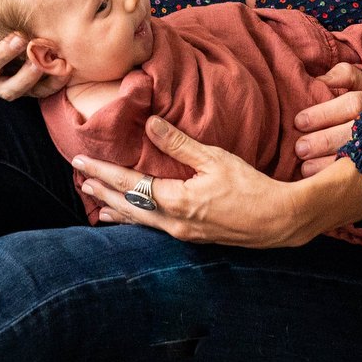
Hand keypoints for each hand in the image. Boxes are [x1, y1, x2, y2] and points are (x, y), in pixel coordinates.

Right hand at [0, 16, 64, 99]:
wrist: (34, 31)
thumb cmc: (8, 8)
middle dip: (0, 53)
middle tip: (19, 38)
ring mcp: (3, 81)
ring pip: (6, 89)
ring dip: (23, 77)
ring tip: (40, 59)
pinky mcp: (26, 90)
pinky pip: (36, 95)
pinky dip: (49, 83)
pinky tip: (64, 68)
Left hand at [73, 117, 361, 247]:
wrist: (280, 220)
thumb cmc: (251, 187)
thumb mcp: (215, 158)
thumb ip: (179, 143)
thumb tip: (149, 123)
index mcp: (177, 201)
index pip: (129, 184)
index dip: (104, 172)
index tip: (81, 163)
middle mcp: (174, 222)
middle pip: (128, 206)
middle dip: (103, 191)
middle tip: (81, 178)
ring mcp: (183, 234)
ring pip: (140, 222)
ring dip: (117, 209)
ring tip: (96, 204)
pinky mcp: (194, 237)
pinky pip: (155, 229)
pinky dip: (137, 220)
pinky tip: (132, 219)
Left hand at [294, 63, 361, 176]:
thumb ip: (346, 76)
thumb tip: (321, 80)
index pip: (353, 104)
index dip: (325, 113)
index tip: (300, 122)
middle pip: (356, 132)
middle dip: (325, 141)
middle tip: (300, 149)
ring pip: (361, 156)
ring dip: (331, 164)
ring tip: (306, 167)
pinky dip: (344, 181)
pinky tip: (325, 182)